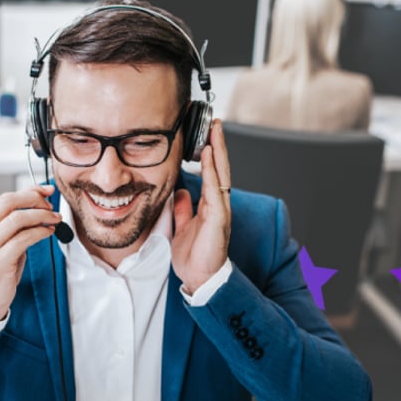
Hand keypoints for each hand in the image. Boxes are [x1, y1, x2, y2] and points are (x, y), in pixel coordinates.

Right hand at [0, 185, 62, 323]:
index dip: (29, 191)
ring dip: (42, 216)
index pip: (5, 198)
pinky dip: (40, 232)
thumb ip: (13, 226)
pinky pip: (24, 239)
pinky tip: (48, 232)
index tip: (46, 190)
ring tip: (54, 220)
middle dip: (35, 199)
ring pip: (18, 218)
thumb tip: (38, 207)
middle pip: (9, 202)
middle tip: (50, 206)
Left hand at [172, 119, 231, 293]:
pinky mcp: (219, 218)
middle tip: (215, 121)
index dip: (210, 152)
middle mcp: (217, 203)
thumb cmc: (194, 255)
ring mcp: (220, 209)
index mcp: (209, 204)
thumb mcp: (182, 226)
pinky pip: (216, 189)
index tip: (206, 133)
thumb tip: (180, 192)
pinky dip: (212, 171)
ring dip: (218, 150)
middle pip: (220, 167)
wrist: (199, 278)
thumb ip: (183, 209)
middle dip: (218, 143)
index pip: (212, 172)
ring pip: (221, 173)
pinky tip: (208, 155)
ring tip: (215, 130)